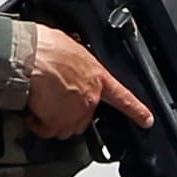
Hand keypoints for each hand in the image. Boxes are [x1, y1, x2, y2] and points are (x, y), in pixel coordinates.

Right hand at [23, 28, 155, 139]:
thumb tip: (68, 66)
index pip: (122, 97)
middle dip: (68, 113)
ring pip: (66, 126)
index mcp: (97, 76)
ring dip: (53, 119)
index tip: (147, 120)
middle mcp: (90, 97)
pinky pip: (48, 130)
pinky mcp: (58, 121)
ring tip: (40, 103)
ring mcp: (76, 111)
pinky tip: (33, 111)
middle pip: (84, 117)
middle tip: (51, 100)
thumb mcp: (70, 48)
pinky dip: (39, 124)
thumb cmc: (45, 47)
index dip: (136, 110)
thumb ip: (75, 65)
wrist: (30, 56)